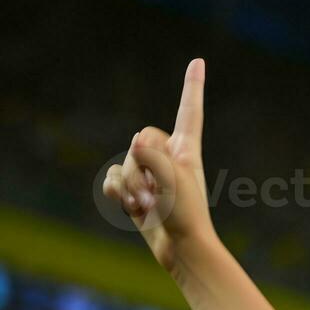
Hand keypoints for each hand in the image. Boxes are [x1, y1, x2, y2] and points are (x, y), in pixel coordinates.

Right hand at [101, 59, 213, 275]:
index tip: (198, 62)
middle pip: (141, 139)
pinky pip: (112, 178)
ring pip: (124, 162)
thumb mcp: (173, 179)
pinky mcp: (135, 190)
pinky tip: (131, 207)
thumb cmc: (186, 214)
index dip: (192, 87)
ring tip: (149, 205)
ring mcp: (150, 173)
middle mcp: (169, 157)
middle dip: (141, 166)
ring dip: (131, 185)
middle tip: (157, 194)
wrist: (181, 248)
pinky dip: (117, 193)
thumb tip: (135, 144)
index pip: (189, 112)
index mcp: (188, 150)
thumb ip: (152, 155)